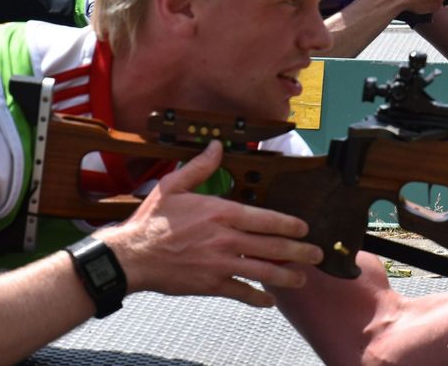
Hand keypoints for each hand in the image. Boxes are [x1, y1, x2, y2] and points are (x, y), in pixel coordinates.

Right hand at [104, 140, 323, 306]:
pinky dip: (258, 297)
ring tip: (301, 279)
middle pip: (272, 246)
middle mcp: (226, 239)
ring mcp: (220, 264)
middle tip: (316, 254)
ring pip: (263, 271)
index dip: (290, 224)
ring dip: (286, 276)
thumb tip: (217, 146)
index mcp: (221, 213)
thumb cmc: (152, 221)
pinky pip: (241, 292)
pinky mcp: (211, 285)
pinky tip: (270, 300)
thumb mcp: (173, 186)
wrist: (131, 256)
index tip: (304, 227)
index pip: (266, 218)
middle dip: (299, 251)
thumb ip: (200, 167)